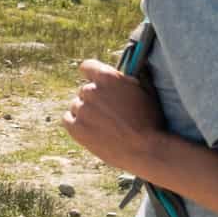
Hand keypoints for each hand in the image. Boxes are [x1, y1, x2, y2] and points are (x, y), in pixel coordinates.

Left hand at [61, 59, 166, 175]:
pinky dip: (76, 123)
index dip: (91, 75)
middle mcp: (91, 90)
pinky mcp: (76, 128)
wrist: (146, 150)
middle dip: (96, 99)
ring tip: (104, 126)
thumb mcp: (143, 90)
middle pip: (85, 91)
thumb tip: (118, 75)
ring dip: (87, 113)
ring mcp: (82, 109)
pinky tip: (89, 130)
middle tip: (110, 114)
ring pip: (77, 106)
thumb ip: (125, 79)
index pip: (87, 67)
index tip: (96, 84)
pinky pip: (67, 119)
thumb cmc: (149, 120)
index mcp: (107, 77)